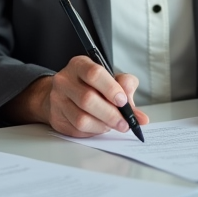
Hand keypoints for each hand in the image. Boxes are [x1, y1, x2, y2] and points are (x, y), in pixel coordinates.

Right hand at [26, 56, 149, 137]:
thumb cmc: (90, 85)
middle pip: (87, 99)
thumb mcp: (110, 79)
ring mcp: (58, 100)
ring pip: (82, 118)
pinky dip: (94, 131)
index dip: (111, 89)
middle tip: (125, 123)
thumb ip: (126, 89)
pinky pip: (78, 129)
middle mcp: (65, 80)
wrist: (63, 95)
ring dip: (103, 125)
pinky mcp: (56, 118)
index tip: (123, 101)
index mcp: (79, 65)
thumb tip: (140, 116)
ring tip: (113, 125)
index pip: (94, 74)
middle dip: (111, 114)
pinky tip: (100, 126)